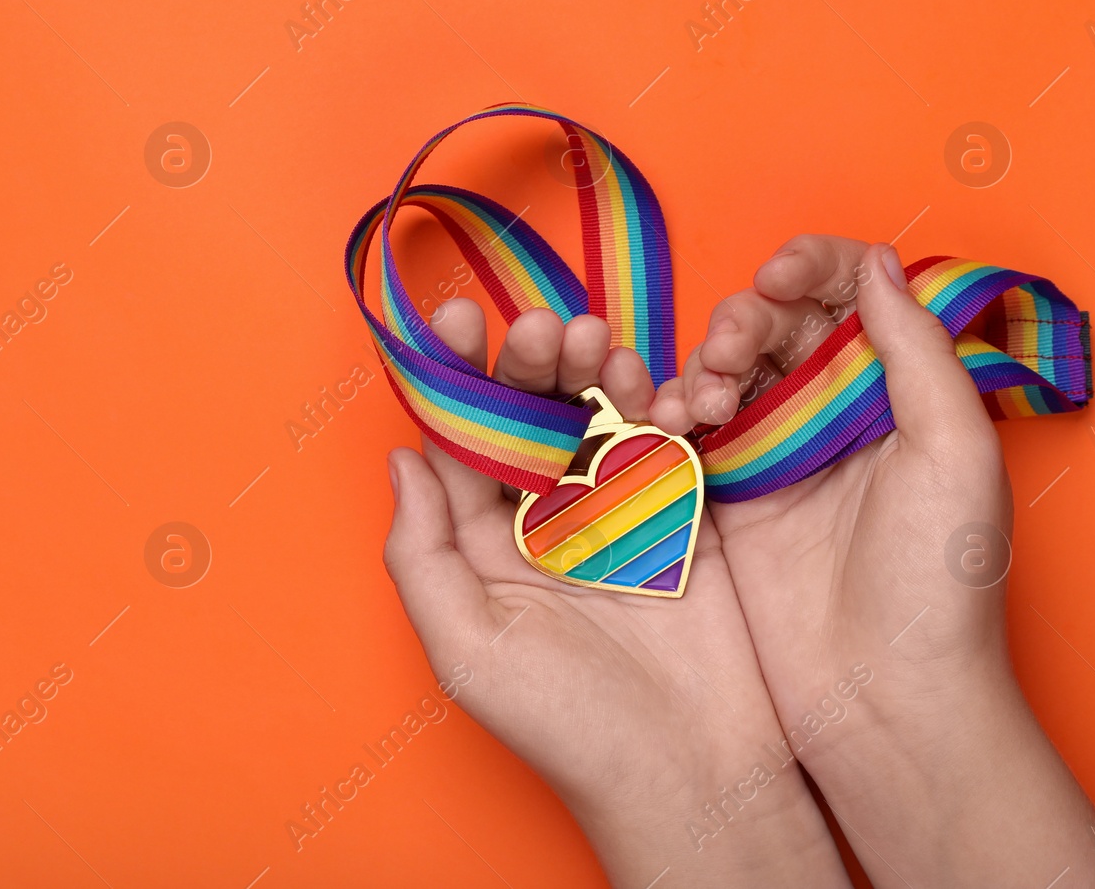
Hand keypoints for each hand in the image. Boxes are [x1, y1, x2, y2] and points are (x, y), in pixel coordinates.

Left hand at [383, 300, 848, 885]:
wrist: (696, 773)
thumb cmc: (570, 726)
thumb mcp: (469, 649)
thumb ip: (421, 555)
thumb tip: (399, 460)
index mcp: (486, 544)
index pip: (463, 443)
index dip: (457, 380)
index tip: (456, 321)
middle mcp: (546, 519)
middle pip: (528, 417)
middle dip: (528, 364)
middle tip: (540, 328)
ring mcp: (616, 511)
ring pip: (594, 416)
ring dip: (590, 370)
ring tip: (591, 340)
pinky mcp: (681, 511)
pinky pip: (662, 440)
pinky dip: (655, 402)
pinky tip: (645, 379)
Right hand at [652, 237, 1094, 886]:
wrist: (883, 700)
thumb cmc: (938, 585)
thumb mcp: (954, 454)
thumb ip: (918, 351)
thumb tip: (879, 263)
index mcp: (895, 394)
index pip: (850, 297)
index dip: (811, 267)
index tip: (779, 274)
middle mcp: (832, 416)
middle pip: (776, 324)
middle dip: (746, 317)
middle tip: (735, 348)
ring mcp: (774, 456)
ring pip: (724, 371)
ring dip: (705, 363)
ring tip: (705, 399)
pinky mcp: (725, 498)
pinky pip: (687, 431)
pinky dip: (672, 412)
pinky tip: (675, 422)